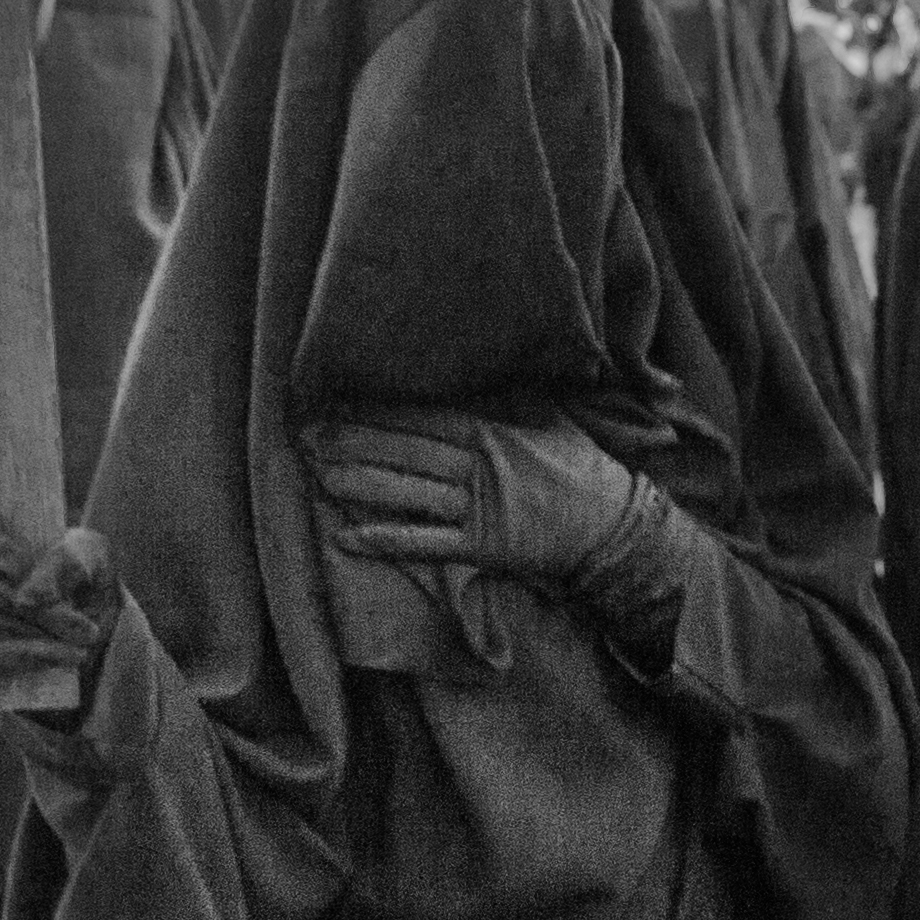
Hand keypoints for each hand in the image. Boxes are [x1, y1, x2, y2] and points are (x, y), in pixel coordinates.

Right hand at [0, 501, 116, 698]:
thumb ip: (64, 565)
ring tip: (72, 645)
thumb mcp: (91, 560)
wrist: (96, 632)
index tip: (19, 567)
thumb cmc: (85, 581)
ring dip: (19, 633)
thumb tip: (27, 599)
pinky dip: (9, 660)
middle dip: (15, 601)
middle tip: (72, 620)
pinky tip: (49, 660)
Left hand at [310, 412, 655, 591]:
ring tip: (316, 475)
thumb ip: (508, 398)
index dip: (375, 412)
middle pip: (405, 451)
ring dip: (359, 484)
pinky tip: (347, 536)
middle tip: (306, 436)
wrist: (614, 527)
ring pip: (407, 493)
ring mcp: (480, 508)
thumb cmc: (580, 470)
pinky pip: (425, 543)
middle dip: (353, 443)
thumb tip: (476, 371)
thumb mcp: (549, 419)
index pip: (422, 417)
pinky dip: (386, 540)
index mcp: (492, 432)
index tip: (336, 403)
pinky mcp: (482, 548)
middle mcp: (481, 466)